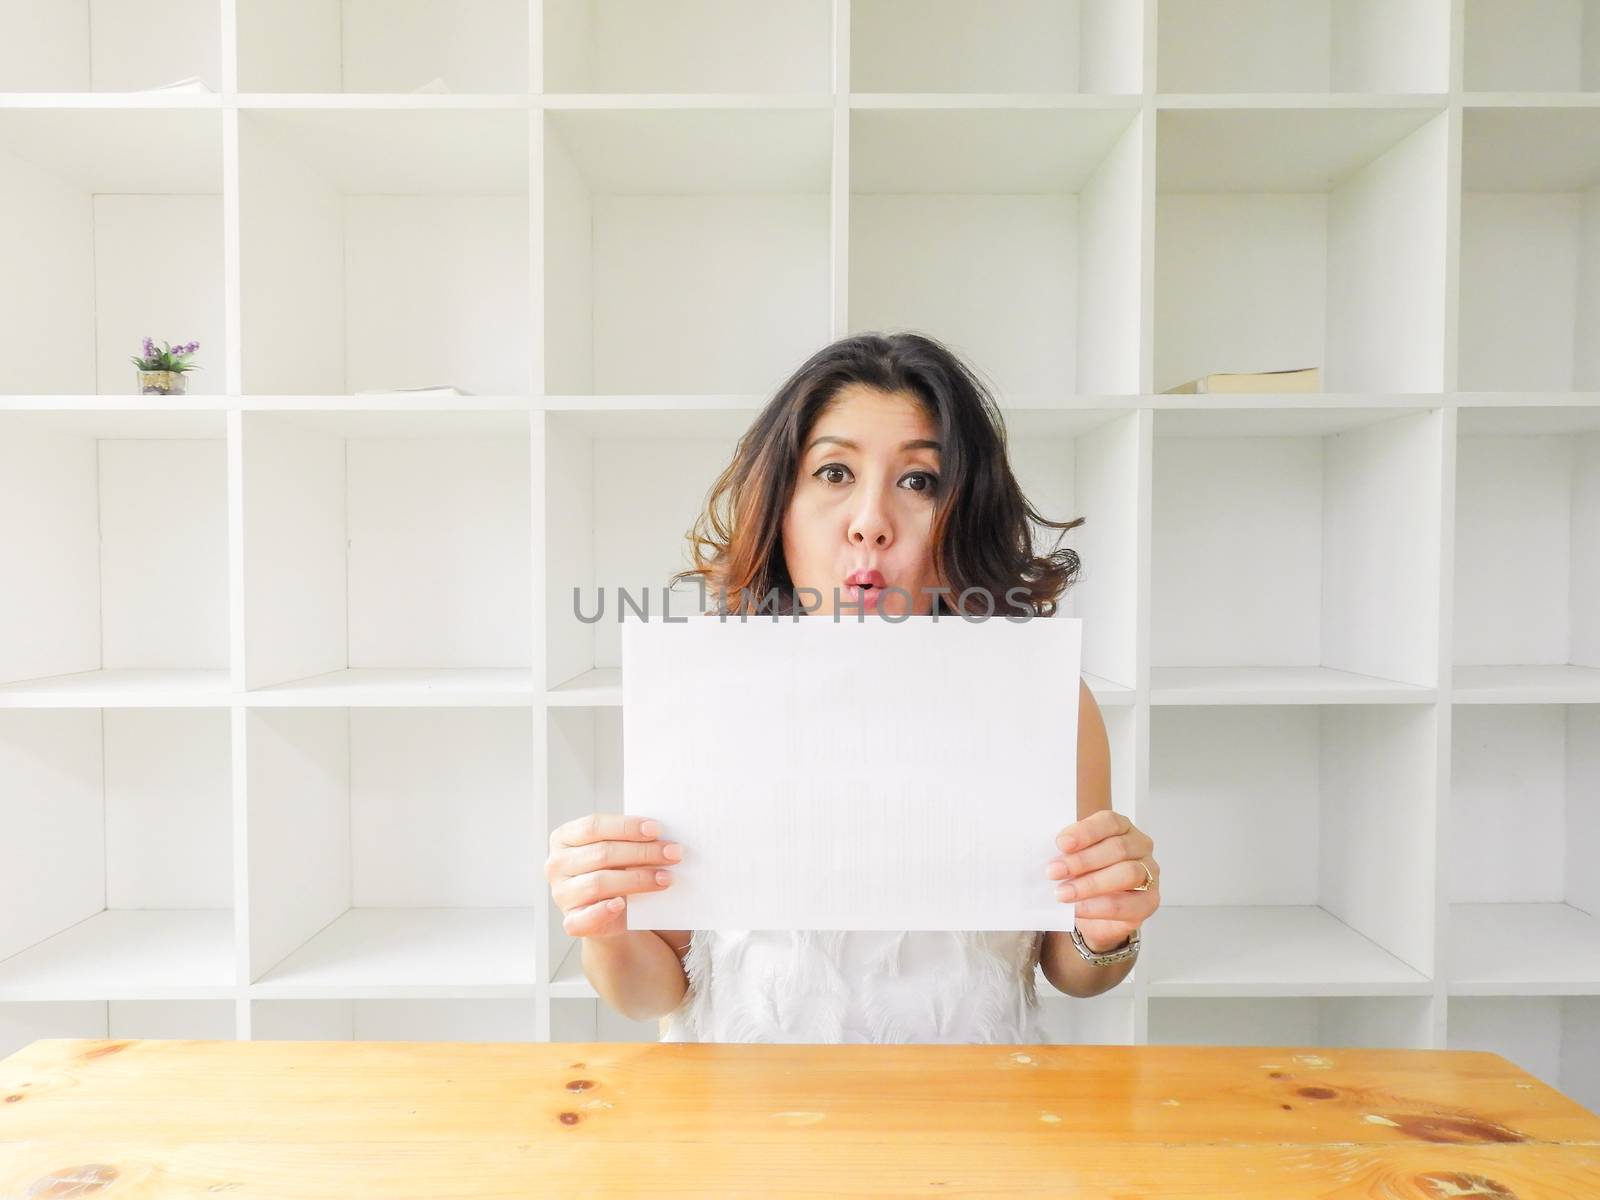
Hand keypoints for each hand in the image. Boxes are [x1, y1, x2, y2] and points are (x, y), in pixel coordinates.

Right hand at [545, 813, 681, 938]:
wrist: (610, 909)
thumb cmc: (615, 869)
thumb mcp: (618, 849)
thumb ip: (629, 839)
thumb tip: (662, 835)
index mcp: (564, 838)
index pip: (593, 826)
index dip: (626, 826)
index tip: (657, 829)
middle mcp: (557, 864)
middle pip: (601, 854)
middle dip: (642, 853)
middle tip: (673, 853)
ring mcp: (561, 894)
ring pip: (599, 882)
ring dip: (638, 879)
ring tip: (666, 878)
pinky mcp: (571, 920)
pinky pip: (584, 918)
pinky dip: (603, 911)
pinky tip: (622, 905)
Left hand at [1045, 809, 1159, 952]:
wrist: (1093, 910)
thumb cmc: (1083, 875)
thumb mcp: (1072, 858)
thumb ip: (1065, 852)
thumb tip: (1045, 853)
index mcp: (1122, 828)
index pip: (1109, 822)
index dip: (1085, 832)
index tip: (1061, 843)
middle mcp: (1140, 847)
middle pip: (1117, 848)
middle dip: (1082, 861)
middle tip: (1054, 872)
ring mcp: (1149, 874)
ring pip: (1127, 873)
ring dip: (1090, 884)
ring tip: (1063, 893)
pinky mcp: (1149, 901)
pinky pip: (1128, 904)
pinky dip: (1099, 907)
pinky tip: (1078, 909)